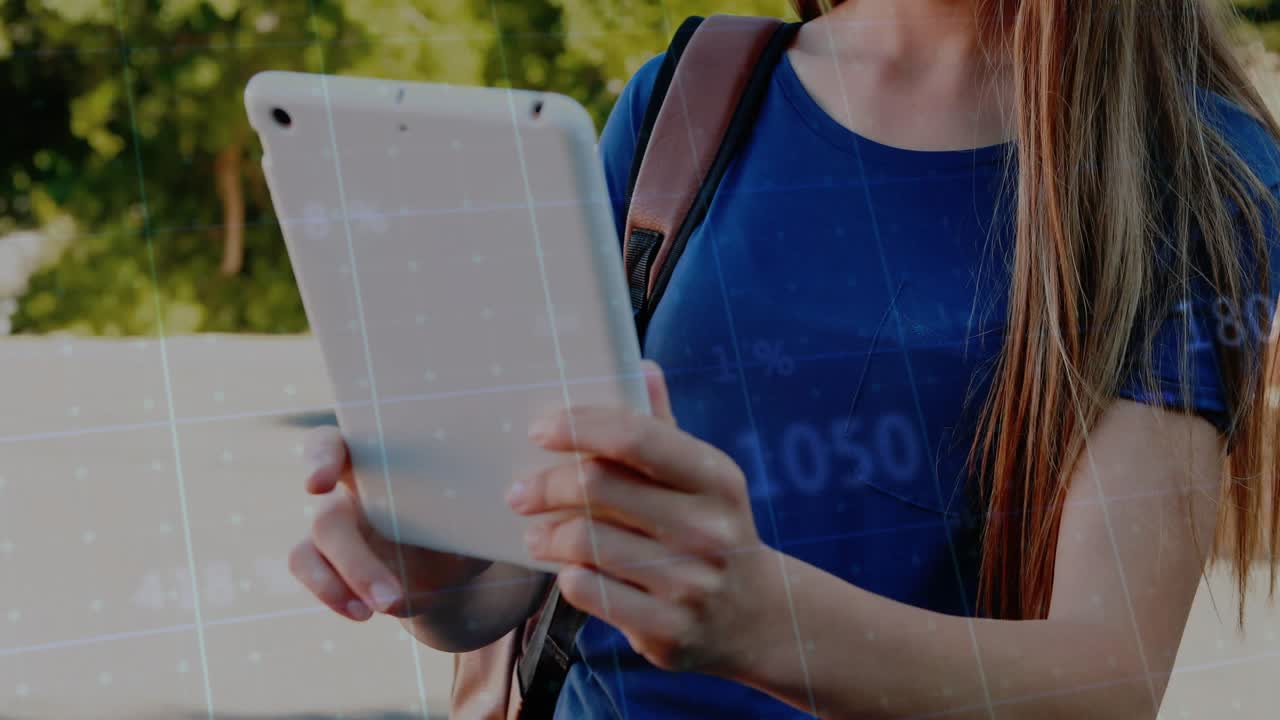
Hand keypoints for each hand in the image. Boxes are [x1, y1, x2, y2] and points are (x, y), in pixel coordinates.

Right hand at [290, 426, 492, 620]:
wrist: (454, 565)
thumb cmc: (464, 521)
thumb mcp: (474, 510)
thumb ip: (470, 501)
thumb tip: (497, 495)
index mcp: (380, 460)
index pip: (335, 443)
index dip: (319, 457)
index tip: (319, 484)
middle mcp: (349, 490)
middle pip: (327, 515)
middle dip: (355, 560)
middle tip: (389, 596)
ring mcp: (334, 526)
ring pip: (310, 548)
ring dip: (350, 583)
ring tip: (390, 605)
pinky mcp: (327, 560)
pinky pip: (308, 569)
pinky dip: (332, 594)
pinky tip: (365, 612)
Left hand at [506, 360, 779, 674]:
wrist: (756, 615)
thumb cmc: (711, 529)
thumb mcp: (702, 478)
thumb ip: (663, 427)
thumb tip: (640, 366)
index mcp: (714, 477)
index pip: (635, 437)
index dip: (580, 426)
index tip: (540, 430)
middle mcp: (708, 528)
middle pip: (598, 487)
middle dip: (546, 485)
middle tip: (520, 492)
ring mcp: (690, 582)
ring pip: (586, 543)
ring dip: (547, 535)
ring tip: (535, 533)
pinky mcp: (668, 628)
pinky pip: (590, 592)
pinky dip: (568, 577)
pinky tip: (567, 570)